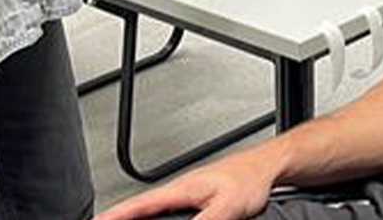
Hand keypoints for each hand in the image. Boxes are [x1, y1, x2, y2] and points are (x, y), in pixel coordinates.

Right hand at [94, 150, 274, 219]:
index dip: (116, 215)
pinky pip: (170, 215)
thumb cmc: (249, 177)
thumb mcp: (227, 206)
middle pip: (142, 209)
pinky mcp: (199, 204)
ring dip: (137, 218)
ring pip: (155, 212)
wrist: (265, 167)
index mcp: (181, 189)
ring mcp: (189, 197)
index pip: (140, 205)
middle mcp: (181, 192)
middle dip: (121, 217)